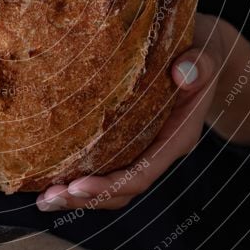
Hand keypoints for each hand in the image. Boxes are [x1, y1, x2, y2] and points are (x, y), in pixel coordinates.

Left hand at [37, 13, 227, 211]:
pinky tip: (50, 174)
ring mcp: (142, 146)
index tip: (78, 186)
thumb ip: (200, 65)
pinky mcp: (127, 137)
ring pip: (111, 182)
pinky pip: (104, 164)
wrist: (202, 50)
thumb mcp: (205, 55)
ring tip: (43, 199)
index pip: (143, 173)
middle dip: (85, 199)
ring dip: (78, 195)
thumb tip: (183, 71)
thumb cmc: (202, 52)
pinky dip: (78, 173)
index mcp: (176, 137)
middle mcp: (158, 149)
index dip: (111, 184)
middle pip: (122, 189)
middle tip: (48, 199)